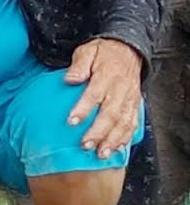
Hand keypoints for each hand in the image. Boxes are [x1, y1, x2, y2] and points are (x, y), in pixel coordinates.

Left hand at [64, 38, 142, 158]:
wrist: (129, 50)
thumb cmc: (103, 52)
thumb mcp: (88, 51)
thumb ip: (79, 65)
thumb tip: (70, 79)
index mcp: (107, 76)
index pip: (94, 95)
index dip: (83, 109)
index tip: (71, 122)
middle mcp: (120, 90)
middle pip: (110, 114)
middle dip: (98, 132)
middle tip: (85, 145)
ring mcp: (129, 99)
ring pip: (123, 123)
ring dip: (112, 140)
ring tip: (100, 154)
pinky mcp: (134, 105)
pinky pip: (132, 124)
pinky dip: (125, 138)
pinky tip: (116, 149)